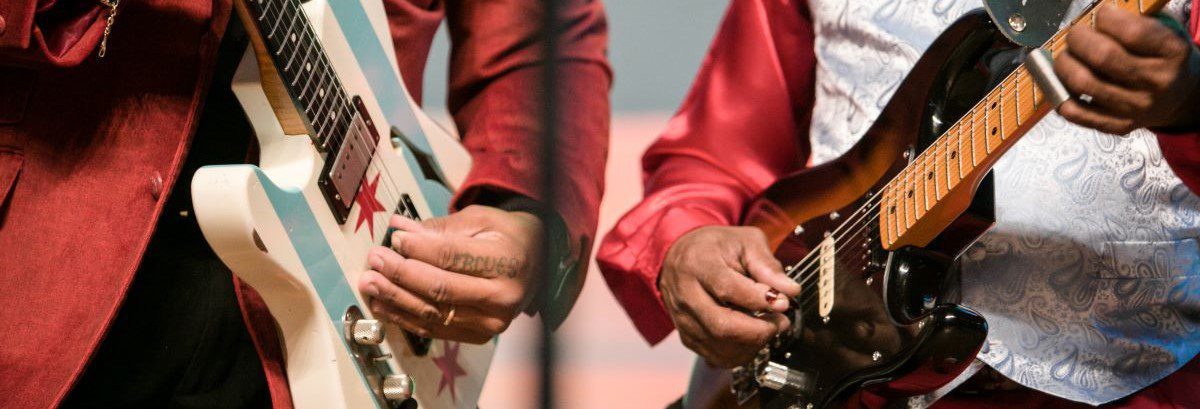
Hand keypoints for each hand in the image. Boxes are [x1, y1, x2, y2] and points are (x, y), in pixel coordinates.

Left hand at [358, 205, 542, 343]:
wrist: (537, 264)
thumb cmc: (508, 237)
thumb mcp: (481, 220)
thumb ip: (440, 228)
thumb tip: (400, 228)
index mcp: (507, 262)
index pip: (452, 257)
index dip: (418, 249)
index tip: (394, 239)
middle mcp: (503, 296)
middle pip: (440, 288)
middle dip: (401, 274)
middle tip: (376, 260)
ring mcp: (492, 322)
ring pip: (434, 313)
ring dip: (396, 298)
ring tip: (371, 283)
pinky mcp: (480, 336)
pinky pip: (435, 329)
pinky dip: (406, 317)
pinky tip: (385, 304)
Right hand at [659, 226, 801, 367]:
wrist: (681, 257)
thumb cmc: (716, 248)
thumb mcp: (746, 243)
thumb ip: (768, 266)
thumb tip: (790, 291)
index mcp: (699, 263)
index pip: (728, 288)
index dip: (760, 300)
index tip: (783, 303)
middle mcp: (686, 293)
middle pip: (722, 325)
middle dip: (760, 330)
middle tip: (780, 322)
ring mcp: (684, 318)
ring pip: (720, 345)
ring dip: (753, 344)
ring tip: (769, 328)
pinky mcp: (686, 336)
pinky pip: (716, 356)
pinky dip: (741, 353)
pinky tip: (753, 339)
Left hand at [1054, 4, 1199, 134]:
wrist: (1180, 98)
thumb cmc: (1162, 58)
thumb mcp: (1163, 33)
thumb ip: (1133, 23)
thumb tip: (1094, 17)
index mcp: (1173, 53)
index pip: (1132, 33)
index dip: (1107, 19)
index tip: (1101, 15)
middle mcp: (1156, 82)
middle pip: (1103, 56)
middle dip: (1078, 39)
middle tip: (1075, 34)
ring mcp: (1136, 108)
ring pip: (1083, 83)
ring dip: (1064, 64)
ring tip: (1066, 56)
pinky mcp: (1118, 125)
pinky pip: (1076, 112)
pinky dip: (1060, 94)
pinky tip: (1063, 82)